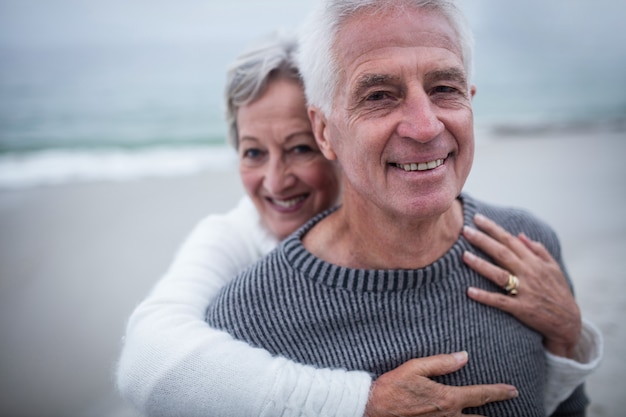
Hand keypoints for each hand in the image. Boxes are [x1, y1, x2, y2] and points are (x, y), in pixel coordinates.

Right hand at [364, 352, 517, 416]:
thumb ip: (441, 362)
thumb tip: (464, 356)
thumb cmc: (391, 387)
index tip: (512, 390)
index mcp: (446, 398)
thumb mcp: (415, 368)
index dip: (498, 392)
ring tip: (491, 416)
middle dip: (496, 412)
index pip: (479, 395)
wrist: (372, 408)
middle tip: (511, 406)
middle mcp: (447, 416)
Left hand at [462, 213, 581, 357]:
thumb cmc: (559, 292)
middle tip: (465, 231)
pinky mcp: (521, 308)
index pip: (510, 240)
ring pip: (499, 274)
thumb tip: (520, 235)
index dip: (493, 228)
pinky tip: (470, 291)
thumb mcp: (554, 268)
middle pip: (502, 253)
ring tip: (464, 256)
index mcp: (534, 262)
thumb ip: (538, 250)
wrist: (568, 322)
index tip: (477, 218)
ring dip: (481, 265)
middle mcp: (529, 273)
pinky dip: (485, 296)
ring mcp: (525, 291)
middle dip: (483, 240)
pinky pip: (500, 301)